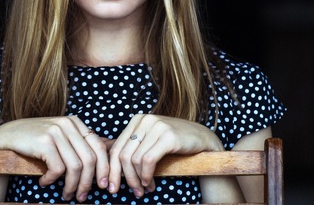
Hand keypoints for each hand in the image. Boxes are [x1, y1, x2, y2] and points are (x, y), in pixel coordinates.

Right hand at [0, 116, 109, 201]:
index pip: (99, 147)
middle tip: (82, 196)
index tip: (104, 185)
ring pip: (75, 167)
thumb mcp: (59, 137)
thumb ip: (77, 145)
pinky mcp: (44, 141)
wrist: (7, 135)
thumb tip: (102, 167)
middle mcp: (67, 124)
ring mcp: (56, 131)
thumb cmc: (35, 141)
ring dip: (71, 186)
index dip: (104, 169)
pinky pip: (57, 169)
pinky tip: (44, 182)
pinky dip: (52, 180)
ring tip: (66, 194)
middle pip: (89, 159)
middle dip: (88, 182)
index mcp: (75, 122)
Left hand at [107, 114, 222, 197]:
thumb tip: (111, 168)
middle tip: (130, 192)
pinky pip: (148, 161)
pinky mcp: (168, 136)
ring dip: (138, 180)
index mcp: (137, 120)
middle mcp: (145, 120)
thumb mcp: (150, 141)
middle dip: (124, 178)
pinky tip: (150, 183)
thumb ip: (134, 148)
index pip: (117, 148)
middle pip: (123, 155)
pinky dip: (146, 175)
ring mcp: (156, 127)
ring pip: (135, 160)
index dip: (112, 169)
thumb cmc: (175, 143)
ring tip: (144, 189)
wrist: (202, 138)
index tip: (111, 186)